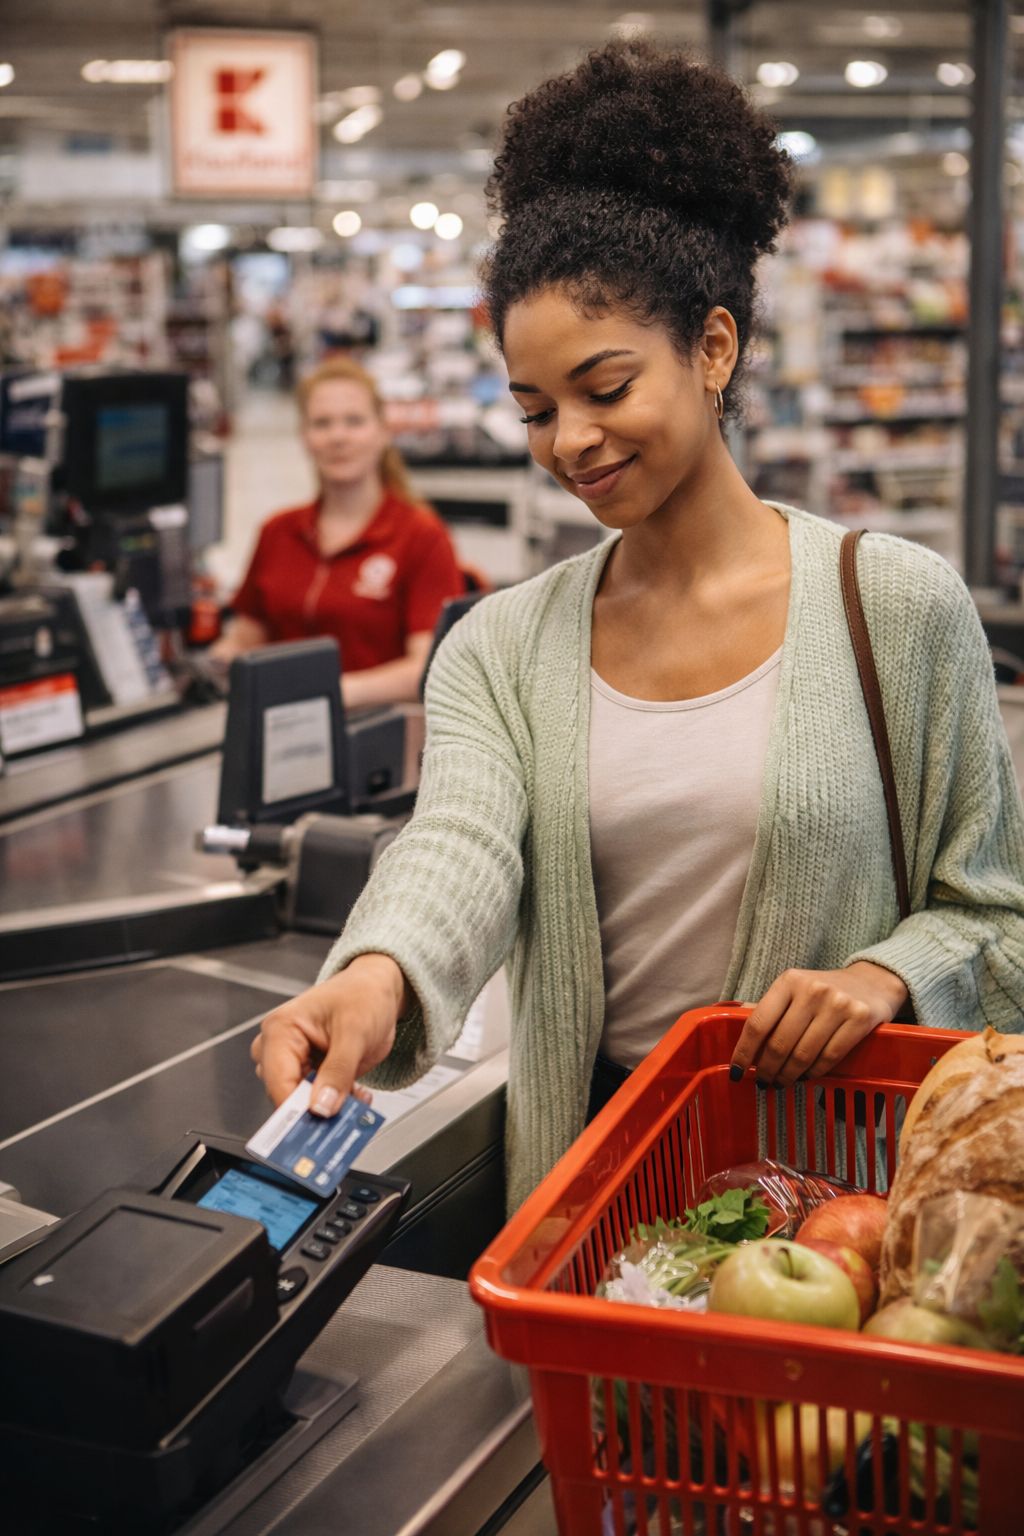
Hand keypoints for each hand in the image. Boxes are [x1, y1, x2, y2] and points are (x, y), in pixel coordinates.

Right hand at [251, 954, 408, 1115]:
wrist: (377, 990)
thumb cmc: (363, 995)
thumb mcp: (355, 1031)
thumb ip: (338, 1072)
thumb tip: (322, 1107)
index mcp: (281, 1029)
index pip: (278, 1081)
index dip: (296, 1109)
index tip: (317, 1127)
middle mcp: (280, 1046)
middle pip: (286, 1095)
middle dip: (316, 1109)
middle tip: (345, 1115)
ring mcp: (294, 1061)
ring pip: (301, 1101)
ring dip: (330, 1107)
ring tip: (356, 1099)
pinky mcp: (309, 1072)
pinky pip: (316, 1099)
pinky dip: (337, 1103)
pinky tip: (356, 1095)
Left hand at [729, 962, 908, 1087]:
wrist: (872, 982)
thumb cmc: (824, 990)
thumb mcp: (795, 989)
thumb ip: (770, 1008)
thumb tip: (736, 1026)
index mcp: (789, 981)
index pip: (758, 1023)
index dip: (744, 1052)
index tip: (737, 1071)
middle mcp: (812, 990)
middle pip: (779, 1044)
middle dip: (767, 1069)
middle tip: (763, 1081)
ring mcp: (837, 1004)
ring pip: (803, 1054)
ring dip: (788, 1075)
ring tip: (781, 1082)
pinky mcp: (859, 1019)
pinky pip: (829, 1057)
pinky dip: (813, 1072)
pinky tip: (805, 1076)